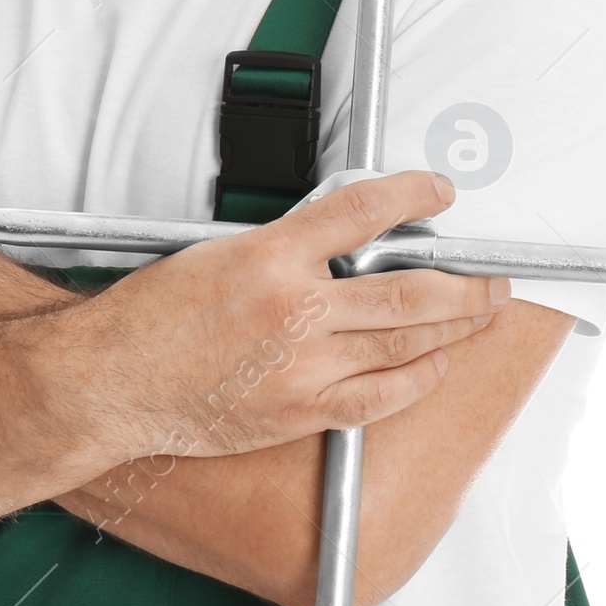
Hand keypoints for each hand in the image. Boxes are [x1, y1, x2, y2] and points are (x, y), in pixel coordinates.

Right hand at [39, 170, 509, 462]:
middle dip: (463, 283)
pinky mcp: (299, 412)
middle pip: (407, 290)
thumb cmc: (150, 317)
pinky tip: (434, 367)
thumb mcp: (216, 252)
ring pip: (403, 343)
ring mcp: (303, 367)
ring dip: (453, 328)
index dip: (411, 197)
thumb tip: (339, 244)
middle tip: (492, 278)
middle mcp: (297, 310)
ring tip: (481, 316)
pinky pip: (377, 397)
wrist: (113, 382)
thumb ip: (282, 247)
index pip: (362, 211)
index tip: (437, 193)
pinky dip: (414, 380)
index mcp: (272, 256)